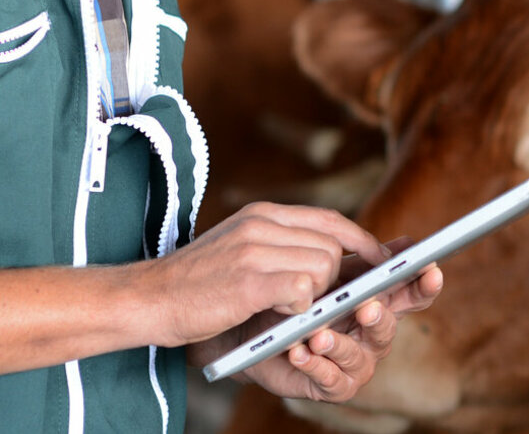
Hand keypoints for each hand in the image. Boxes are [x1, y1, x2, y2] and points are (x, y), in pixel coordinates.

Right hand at [136, 202, 388, 347]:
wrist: (149, 299)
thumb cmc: (197, 284)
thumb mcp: (241, 250)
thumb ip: (282, 246)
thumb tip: (334, 256)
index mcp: (262, 214)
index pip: (329, 219)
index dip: (360, 240)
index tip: (379, 259)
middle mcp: (261, 224)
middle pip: (332, 246)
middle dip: (336, 278)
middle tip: (319, 301)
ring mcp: (254, 250)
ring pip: (322, 267)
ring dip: (313, 295)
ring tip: (285, 308)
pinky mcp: (249, 280)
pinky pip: (302, 289)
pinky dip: (298, 308)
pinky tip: (276, 313)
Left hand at [224, 248, 443, 401]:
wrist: (257, 327)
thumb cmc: (302, 299)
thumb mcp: (333, 275)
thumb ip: (366, 261)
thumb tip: (408, 242)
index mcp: (380, 305)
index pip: (411, 296)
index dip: (424, 285)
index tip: (430, 270)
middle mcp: (373, 337)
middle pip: (387, 328)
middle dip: (378, 318)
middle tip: (366, 308)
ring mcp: (354, 364)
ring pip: (358, 357)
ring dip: (340, 345)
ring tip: (319, 335)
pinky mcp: (331, 386)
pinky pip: (330, 380)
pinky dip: (315, 366)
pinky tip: (300, 352)